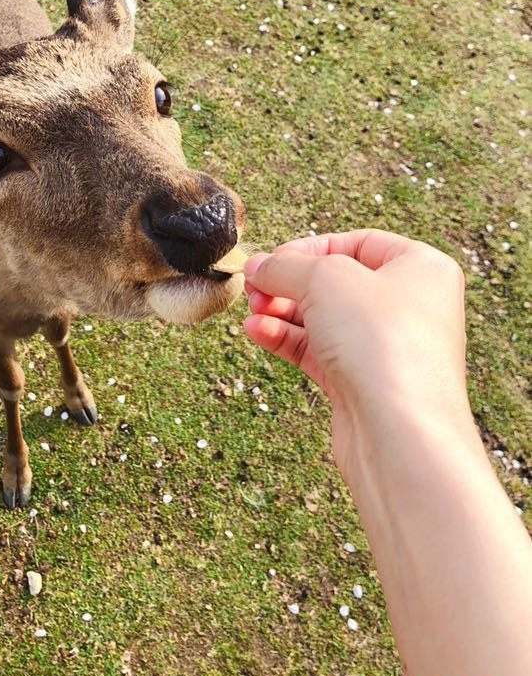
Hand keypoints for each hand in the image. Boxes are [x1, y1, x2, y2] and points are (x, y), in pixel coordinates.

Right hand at [243, 229, 470, 483]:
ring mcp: (387, 348)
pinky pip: (319, 351)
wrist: (401, 432)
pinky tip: (257, 332)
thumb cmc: (385, 344)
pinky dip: (287, 339)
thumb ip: (286, 265)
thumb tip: (259, 265)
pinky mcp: (364, 384)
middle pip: (337, 283)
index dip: (311, 248)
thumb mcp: (325, 278)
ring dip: (283, 311)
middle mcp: (411, 308)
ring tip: (252, 310)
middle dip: (290, 283)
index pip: (359, 243)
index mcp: (422, 269)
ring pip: (325, 319)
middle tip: (256, 285)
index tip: (275, 258)